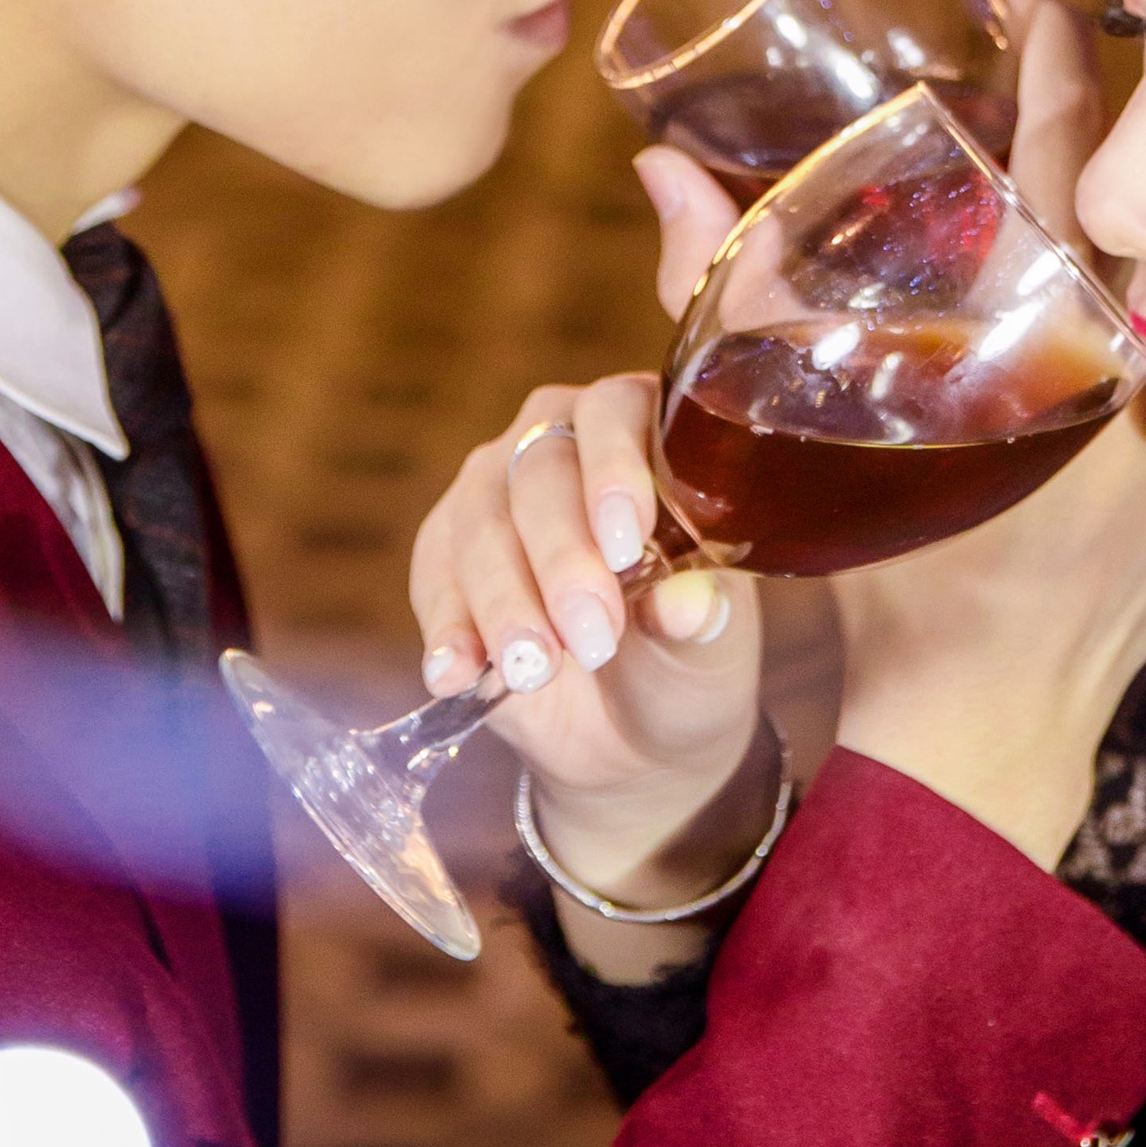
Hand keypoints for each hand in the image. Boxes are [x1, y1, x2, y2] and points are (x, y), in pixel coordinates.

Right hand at [403, 377, 767, 925]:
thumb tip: (685, 604)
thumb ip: (700, 616)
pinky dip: (448, 629)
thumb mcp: (711, 646)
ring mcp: (496, 493)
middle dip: (562, 560)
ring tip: (534, 669)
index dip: (613, 470)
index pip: (614, 413)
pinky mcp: (446, 555)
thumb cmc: (685, 660)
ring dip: (504, 602)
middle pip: (540, 471)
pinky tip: (457, 674)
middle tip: (591, 639)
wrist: (630, 732)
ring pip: (480, 521)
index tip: (624, 547)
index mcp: (643, 433)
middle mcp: (560, 443)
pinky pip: (435, 576)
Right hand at [641, 0, 1145, 874]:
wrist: (985, 733)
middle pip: (1144, 200)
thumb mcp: (796, 438)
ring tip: (1101, 148)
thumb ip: (727, 293)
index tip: (1039, 0)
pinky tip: (1125, 275)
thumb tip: (659, 169)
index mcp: (1047, 351)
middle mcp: (1138, 377)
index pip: (1068, 163)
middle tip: (1067, 47)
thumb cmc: (887, 592)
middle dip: (1108, 118)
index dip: (1055, 63)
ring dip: (1142, 209)